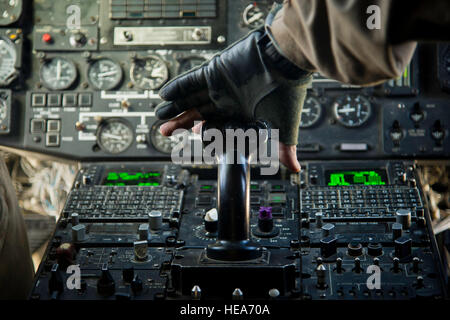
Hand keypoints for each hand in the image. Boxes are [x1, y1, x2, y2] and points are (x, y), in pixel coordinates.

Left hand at [155, 29, 310, 171]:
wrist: (285, 61)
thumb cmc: (286, 92)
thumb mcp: (282, 127)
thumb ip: (282, 148)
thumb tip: (295, 168)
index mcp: (242, 114)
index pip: (217, 127)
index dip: (203, 134)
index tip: (192, 139)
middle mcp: (229, 100)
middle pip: (199, 113)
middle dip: (181, 123)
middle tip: (165, 132)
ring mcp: (219, 85)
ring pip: (192, 98)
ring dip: (175, 107)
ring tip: (160, 115)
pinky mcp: (213, 71)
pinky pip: (190, 80)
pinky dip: (177, 87)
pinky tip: (165, 94)